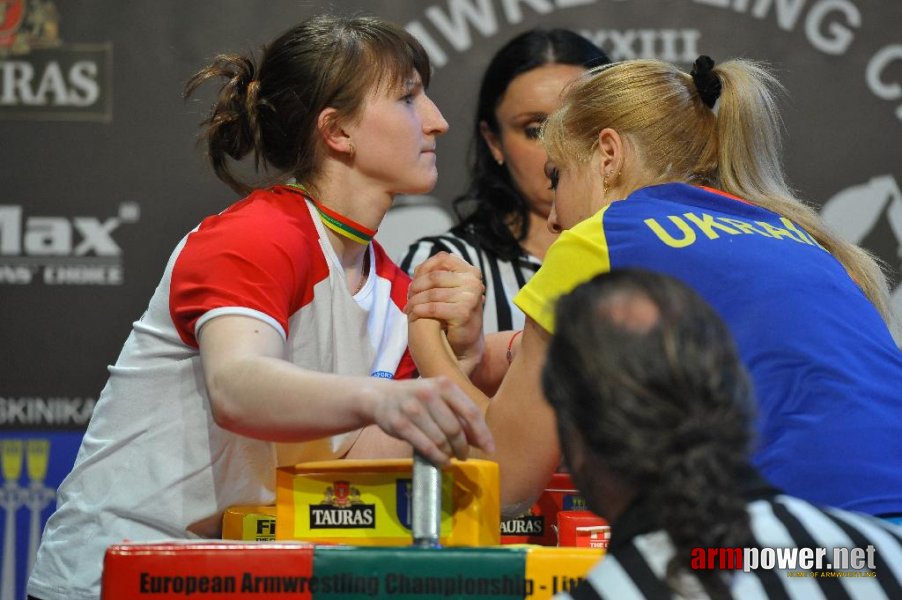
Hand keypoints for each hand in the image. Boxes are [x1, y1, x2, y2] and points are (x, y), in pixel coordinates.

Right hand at [368, 376, 494, 465]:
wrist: (381, 396)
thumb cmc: (417, 398)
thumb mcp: (440, 398)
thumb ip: (460, 414)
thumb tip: (482, 440)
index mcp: (445, 385)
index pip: (470, 412)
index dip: (482, 433)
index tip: (490, 450)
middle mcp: (429, 394)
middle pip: (455, 429)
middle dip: (463, 447)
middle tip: (463, 455)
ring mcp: (413, 409)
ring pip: (440, 440)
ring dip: (449, 454)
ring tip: (450, 457)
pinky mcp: (400, 424)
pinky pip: (425, 447)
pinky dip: (437, 458)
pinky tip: (441, 461)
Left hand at [406, 252, 485, 372]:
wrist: (466, 342)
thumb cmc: (453, 314)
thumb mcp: (448, 291)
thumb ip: (436, 276)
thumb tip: (418, 267)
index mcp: (471, 272)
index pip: (444, 258)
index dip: (425, 267)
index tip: (414, 280)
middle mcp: (473, 281)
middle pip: (435, 277)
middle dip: (417, 287)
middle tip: (407, 297)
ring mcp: (471, 296)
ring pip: (432, 293)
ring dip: (415, 301)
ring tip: (408, 308)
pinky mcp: (464, 312)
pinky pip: (434, 307)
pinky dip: (420, 311)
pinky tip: (413, 315)